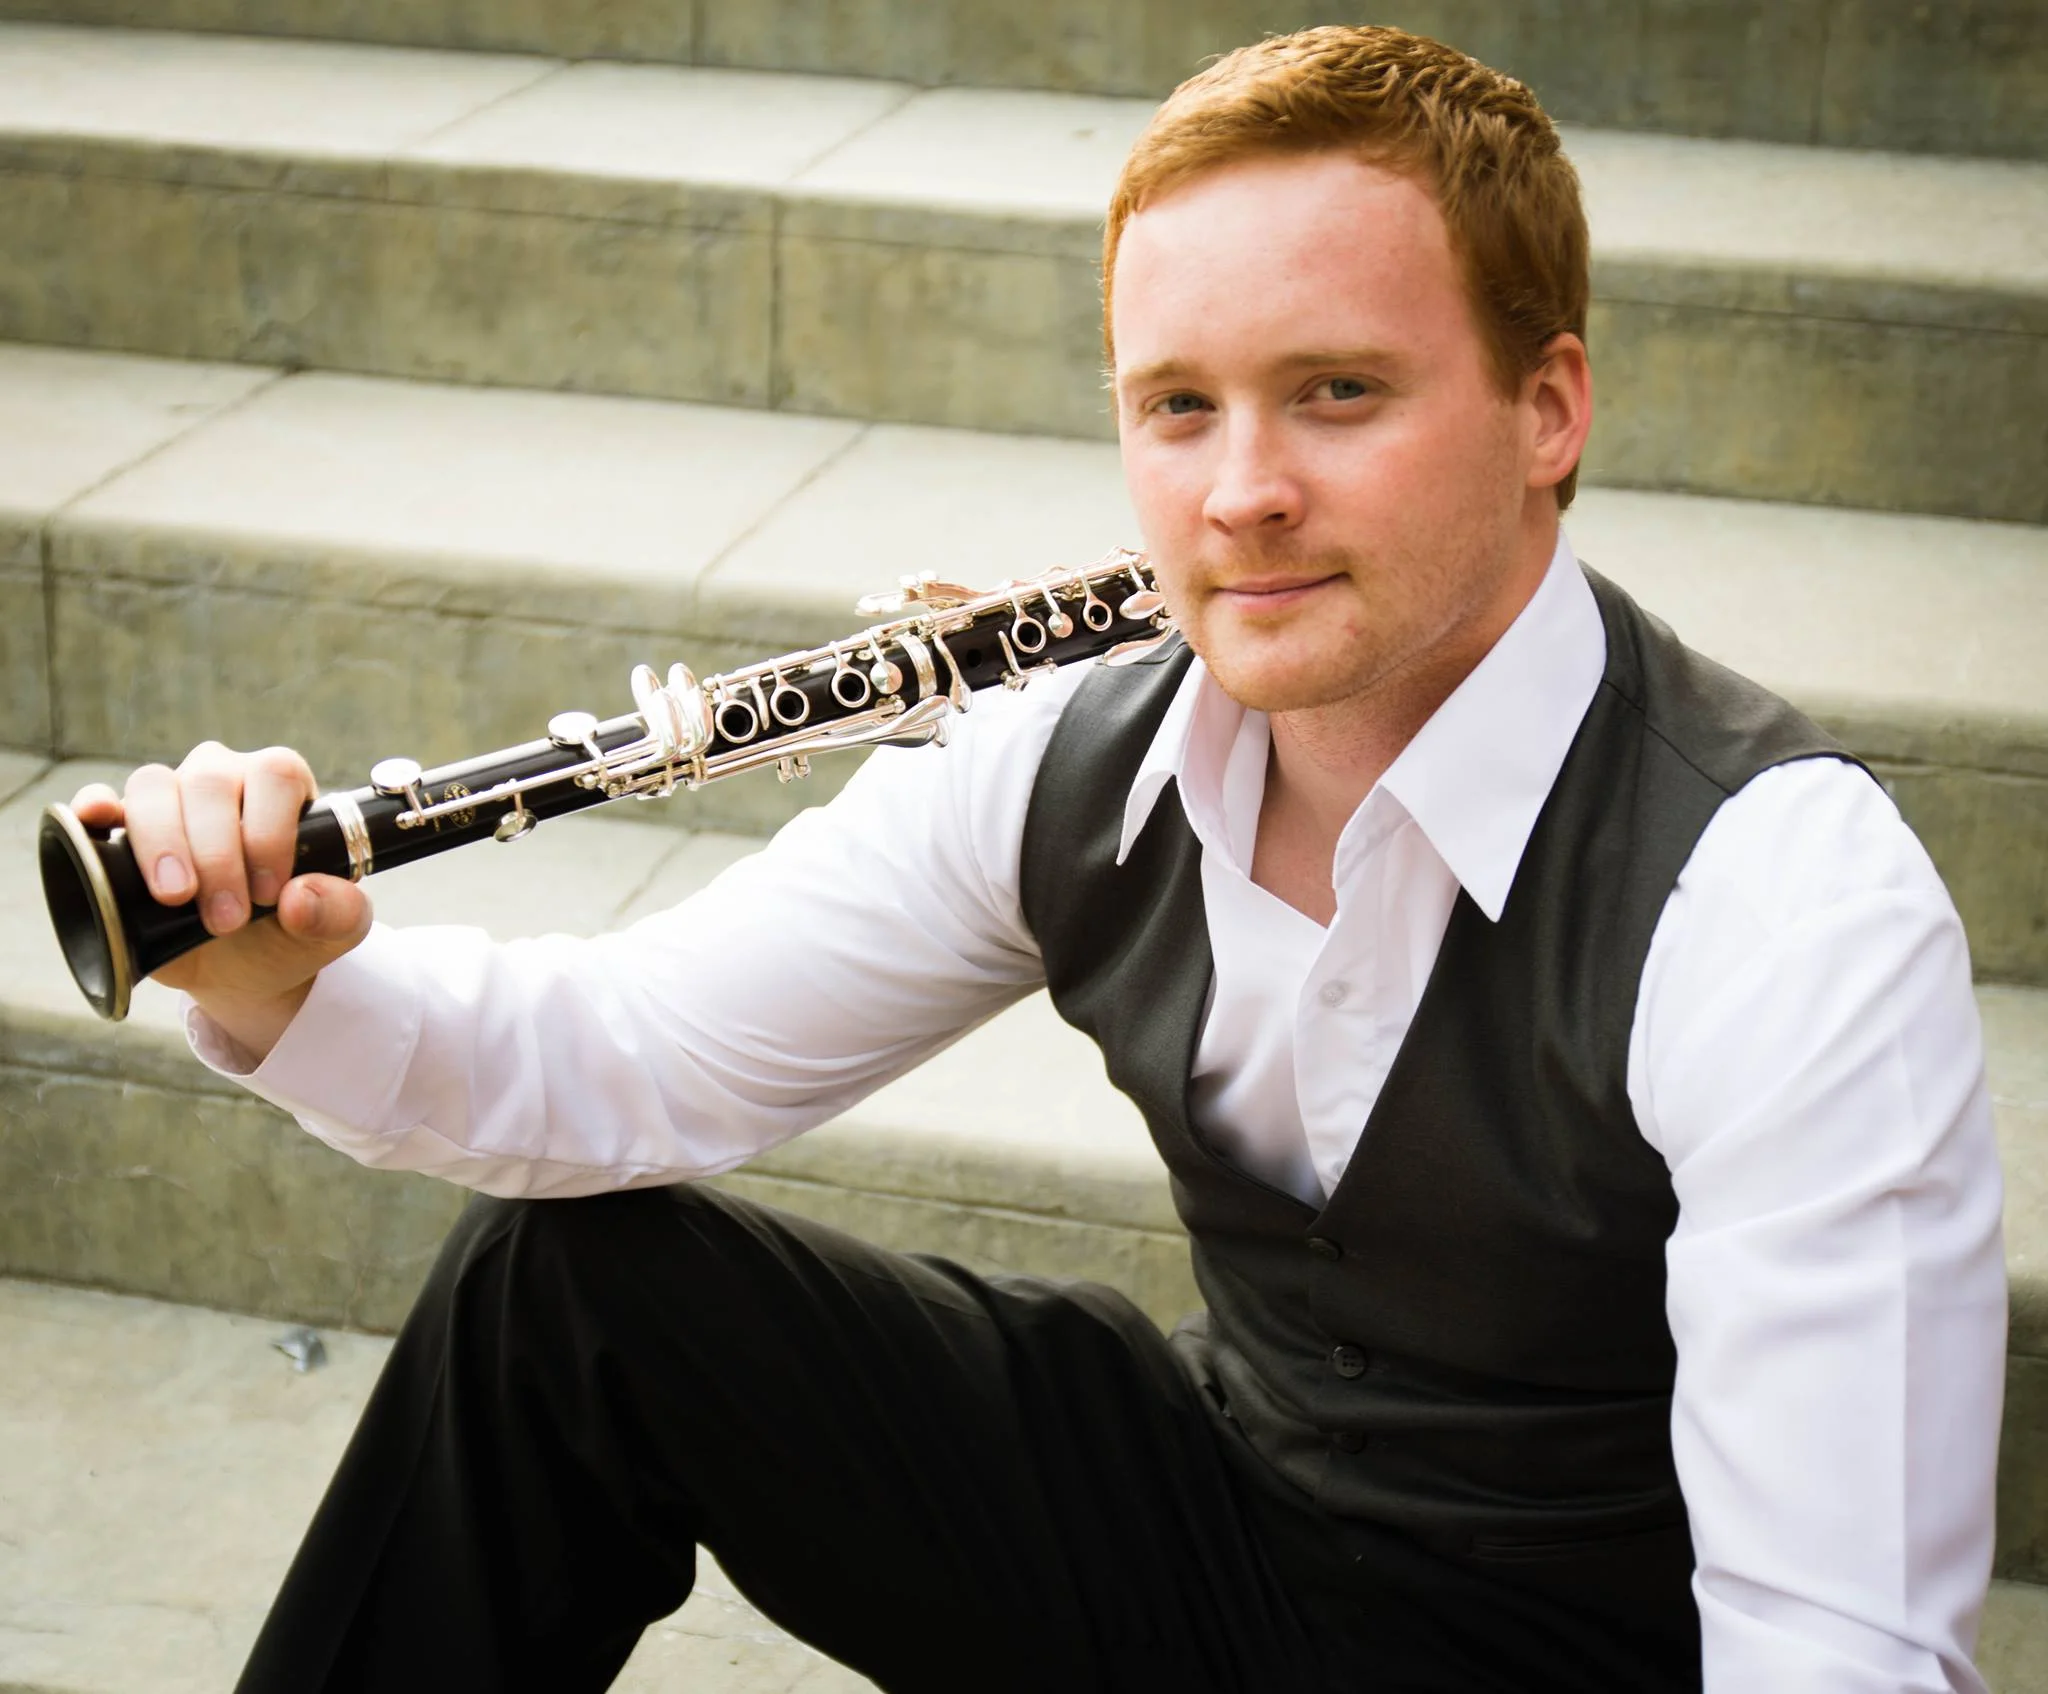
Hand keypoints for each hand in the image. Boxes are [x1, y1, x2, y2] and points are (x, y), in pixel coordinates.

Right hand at [68, 743, 373, 1059]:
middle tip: (227, 919)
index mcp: (283, 787)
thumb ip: (337, 912)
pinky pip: (101, 798)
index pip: (275, 776)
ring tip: (176, 897)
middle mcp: (226, 779)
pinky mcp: (124, 828)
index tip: (270, 894)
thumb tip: (300, 899)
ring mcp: (172, 798)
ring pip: (154, 786)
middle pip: (211, 782)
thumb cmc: (294, 930)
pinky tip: (100, 824)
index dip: (269, 833)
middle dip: (217, 856)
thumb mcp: (334, 929)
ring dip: (163, 843)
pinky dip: (96, 808)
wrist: (246, 966)